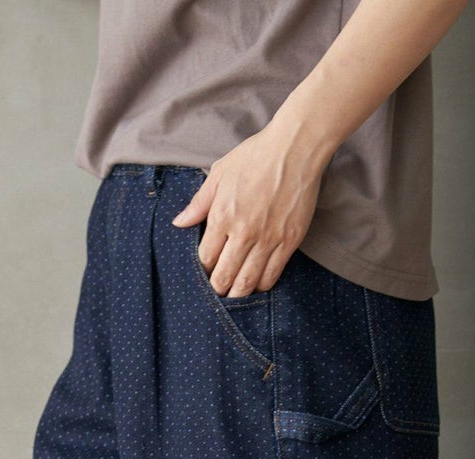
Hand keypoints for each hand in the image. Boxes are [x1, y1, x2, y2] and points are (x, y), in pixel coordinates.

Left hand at [170, 124, 330, 298]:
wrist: (296, 148)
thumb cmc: (255, 156)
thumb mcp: (220, 173)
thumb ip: (198, 203)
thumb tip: (178, 223)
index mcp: (222, 216)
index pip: (205, 258)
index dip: (202, 270)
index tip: (204, 272)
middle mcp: (244, 232)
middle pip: (224, 277)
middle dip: (218, 289)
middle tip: (217, 290)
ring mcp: (268, 239)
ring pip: (248, 283)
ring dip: (238, 294)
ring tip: (234, 293)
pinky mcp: (289, 241)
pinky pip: (272, 275)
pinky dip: (262, 285)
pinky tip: (256, 283)